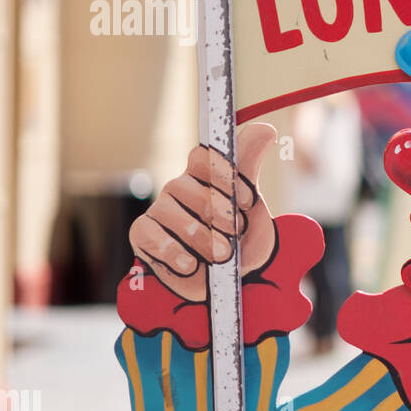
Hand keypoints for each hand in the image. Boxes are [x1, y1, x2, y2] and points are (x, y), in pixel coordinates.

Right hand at [129, 123, 277, 301]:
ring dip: (202, 238)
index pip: (202, 157)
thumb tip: (266, 128)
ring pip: (171, 213)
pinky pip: (150, 236)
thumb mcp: (252, 206)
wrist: (232, 282)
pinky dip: (173, 252)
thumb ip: (250, 167)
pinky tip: (191, 264)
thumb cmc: (241, 239)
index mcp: (204, 175)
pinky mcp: (143, 235)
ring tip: (221, 255)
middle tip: (235, 232)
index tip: (246, 201)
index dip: (223, 176)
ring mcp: (159, 211)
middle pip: (186, 186)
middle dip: (218, 213)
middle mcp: (178, 188)